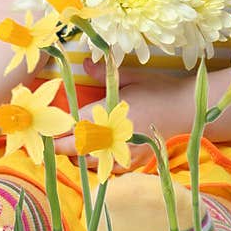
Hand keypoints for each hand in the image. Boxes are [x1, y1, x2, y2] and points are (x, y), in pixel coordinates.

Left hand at [51, 57, 189, 170]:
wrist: (187, 111)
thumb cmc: (159, 90)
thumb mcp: (131, 77)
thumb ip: (104, 73)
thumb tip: (83, 63)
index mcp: (108, 115)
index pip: (72, 128)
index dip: (54, 131)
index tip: (42, 128)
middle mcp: (113, 139)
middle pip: (76, 150)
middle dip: (61, 146)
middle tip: (49, 140)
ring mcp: (123, 154)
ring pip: (89, 163)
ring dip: (77, 156)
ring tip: (71, 145)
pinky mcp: (134, 163)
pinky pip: (107, 168)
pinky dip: (96, 162)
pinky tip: (95, 153)